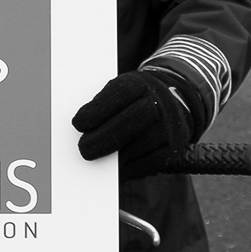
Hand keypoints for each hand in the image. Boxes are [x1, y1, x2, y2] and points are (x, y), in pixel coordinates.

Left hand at [71, 70, 204, 179]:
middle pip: (133, 119)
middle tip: (83, 149)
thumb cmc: (130, 101)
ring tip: (95, 159)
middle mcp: (158, 101)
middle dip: (105, 137)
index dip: (98, 109)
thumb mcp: (116, 93)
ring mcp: (169, 125)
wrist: (168, 104)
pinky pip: (151, 161)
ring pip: (142, 143)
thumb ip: (101, 106)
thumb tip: (80, 128)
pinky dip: (130, 167)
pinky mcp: (173, 147)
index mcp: (139, 83)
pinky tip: (115, 168)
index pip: (120, 93)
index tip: (77, 124)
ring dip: (116, 155)